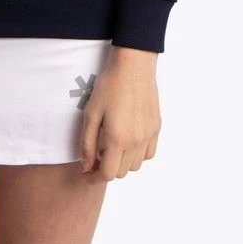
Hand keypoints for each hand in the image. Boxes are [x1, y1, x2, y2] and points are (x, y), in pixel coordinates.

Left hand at [78, 47, 160, 181]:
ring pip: (135, 165)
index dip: (94, 178)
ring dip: (122, 162)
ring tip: (110, 144)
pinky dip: (137, 155)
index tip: (85, 173)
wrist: (133, 65)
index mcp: (118, 138)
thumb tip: (86, 167)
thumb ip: (87, 143)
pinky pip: (148, 154)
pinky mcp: (156, 128)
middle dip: (106, 168)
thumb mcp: (91, 112)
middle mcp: (136, 141)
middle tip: (95, 154)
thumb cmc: (109, 85)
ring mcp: (149, 135)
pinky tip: (127, 141)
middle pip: (121, 172)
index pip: (107, 174)